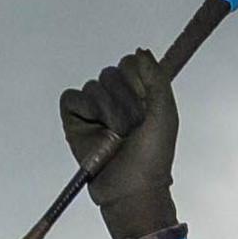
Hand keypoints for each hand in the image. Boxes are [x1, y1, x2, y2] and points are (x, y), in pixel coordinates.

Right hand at [58, 48, 180, 238]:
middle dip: (125, 101)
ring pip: (95, 86)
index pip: (130, 64)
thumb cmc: (152, 155)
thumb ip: (156, 78)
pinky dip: (85, 109)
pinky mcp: (73, 118)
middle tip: (132, 128)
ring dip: (110, 112)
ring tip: (117, 136)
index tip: (146, 107)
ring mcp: (92, 107)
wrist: (132, 187)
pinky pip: (72, 97)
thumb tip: (140, 51)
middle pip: (112, 73)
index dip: (138, 83)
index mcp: (137, 93)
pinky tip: (96, 128)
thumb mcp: (165, 113)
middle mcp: (114, 97)